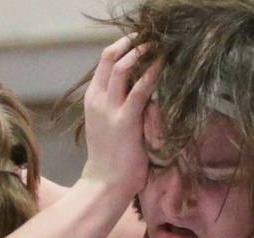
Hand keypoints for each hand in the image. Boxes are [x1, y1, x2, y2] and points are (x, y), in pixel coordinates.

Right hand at [80, 36, 157, 199]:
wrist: (104, 184)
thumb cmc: (110, 158)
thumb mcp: (107, 124)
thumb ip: (117, 105)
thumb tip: (139, 92)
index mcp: (92, 98)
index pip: (105, 61)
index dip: (122, 46)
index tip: (140, 40)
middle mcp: (98, 99)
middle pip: (111, 57)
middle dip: (131, 43)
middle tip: (151, 37)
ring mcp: (110, 109)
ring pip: (123, 67)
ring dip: (141, 53)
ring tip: (158, 46)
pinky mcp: (126, 121)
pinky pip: (139, 90)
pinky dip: (151, 74)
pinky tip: (161, 66)